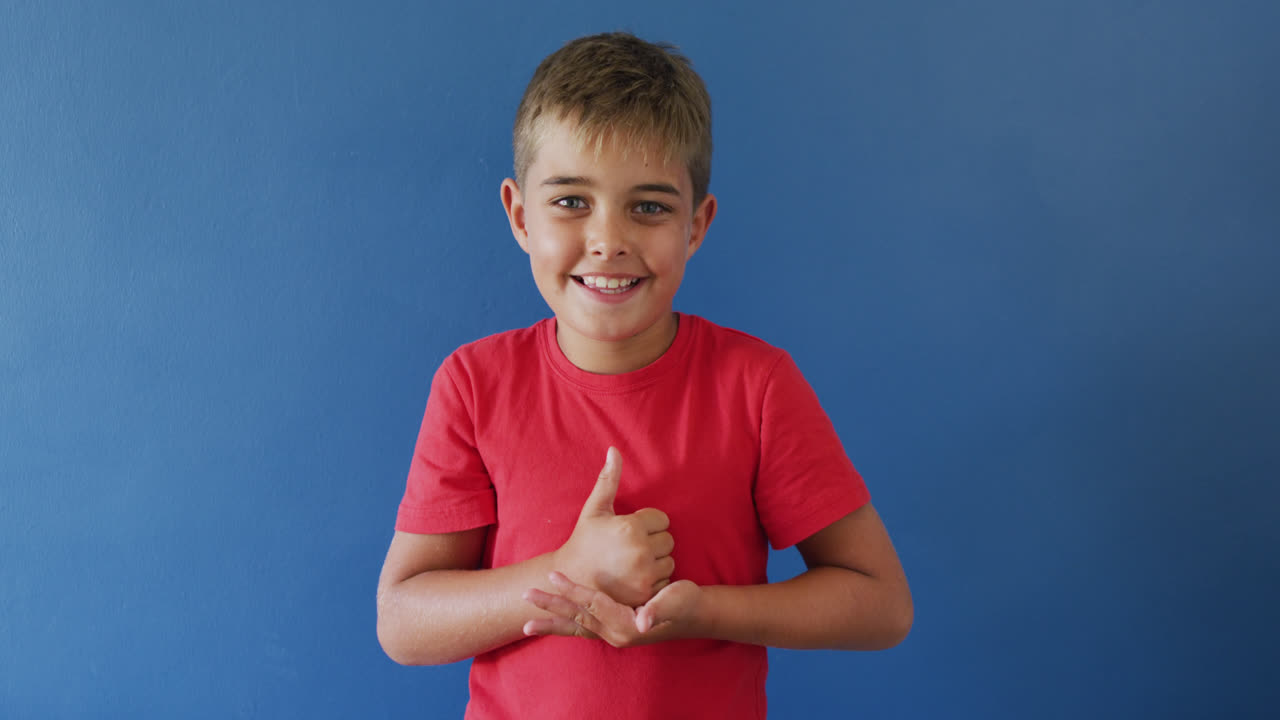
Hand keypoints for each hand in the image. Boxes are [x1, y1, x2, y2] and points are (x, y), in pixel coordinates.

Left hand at [523, 571, 701, 647]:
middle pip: (577, 618)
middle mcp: (616, 634)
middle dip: (551, 607)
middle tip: (526, 596)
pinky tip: (550, 624)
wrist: (694, 615)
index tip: (553, 576)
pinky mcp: (613, 631)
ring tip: (526, 623)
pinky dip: (565, 627)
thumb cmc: (686, 602)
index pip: (593, 604)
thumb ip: (658, 610)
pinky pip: (583, 630)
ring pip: (576, 627)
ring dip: (552, 623)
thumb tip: (642, 621)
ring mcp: (613, 635)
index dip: (573, 590)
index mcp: (626, 625)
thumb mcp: (676, 600)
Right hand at [554, 447, 674, 606]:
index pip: (662, 519)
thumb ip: (608, 479)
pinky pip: (665, 581)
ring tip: (632, 564)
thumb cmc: (584, 541)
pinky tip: (635, 579)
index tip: (628, 531)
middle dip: (653, 542)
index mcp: (631, 527)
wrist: (571, 580)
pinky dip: (655, 580)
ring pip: (669, 561)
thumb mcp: (595, 509)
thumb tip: (614, 450)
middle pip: (668, 540)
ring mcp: (644, 575)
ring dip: (656, 562)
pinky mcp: (646, 594)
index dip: (646, 523)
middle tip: (630, 548)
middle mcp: (640, 551)